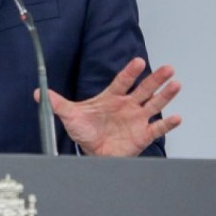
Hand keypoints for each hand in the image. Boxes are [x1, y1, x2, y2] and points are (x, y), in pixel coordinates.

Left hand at [36, 57, 181, 156]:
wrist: (92, 153)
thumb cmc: (84, 132)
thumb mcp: (69, 115)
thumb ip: (56, 102)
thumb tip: (39, 92)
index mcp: (112, 98)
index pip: (123, 82)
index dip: (130, 72)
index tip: (138, 62)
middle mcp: (127, 106)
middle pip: (144, 89)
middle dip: (155, 79)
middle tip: (168, 68)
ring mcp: (137, 119)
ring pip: (154, 104)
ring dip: (165, 95)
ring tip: (176, 84)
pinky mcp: (143, 135)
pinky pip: (158, 128)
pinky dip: (167, 123)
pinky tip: (176, 117)